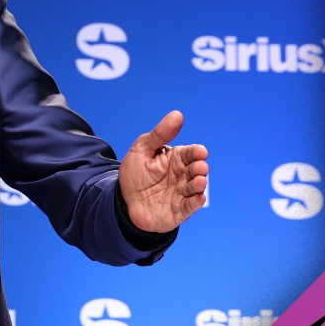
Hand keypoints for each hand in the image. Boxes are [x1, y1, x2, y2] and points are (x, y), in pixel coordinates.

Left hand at [118, 110, 208, 233]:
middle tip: (199, 167)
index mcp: (175, 159)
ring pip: (195, 188)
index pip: (190, 153)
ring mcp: (181, 193)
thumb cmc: (135, 174)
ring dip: (199, 185)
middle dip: (199, 168)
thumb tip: (177, 115)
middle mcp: (182, 176)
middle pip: (195, 170)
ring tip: (199, 181)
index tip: (200, 152)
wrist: (124, 201)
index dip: (196, 152)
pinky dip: (195, 203)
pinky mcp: (179, 210)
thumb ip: (159, 134)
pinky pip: (189, 207)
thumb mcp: (142, 150)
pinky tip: (198, 198)